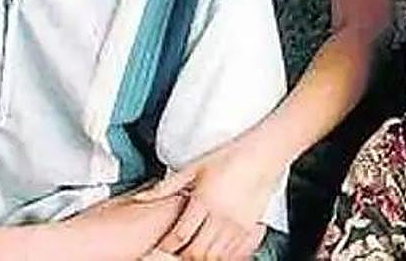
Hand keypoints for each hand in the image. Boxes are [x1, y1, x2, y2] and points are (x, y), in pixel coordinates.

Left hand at [135, 139, 277, 260]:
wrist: (263, 154)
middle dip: (183, 257)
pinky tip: (214, 252)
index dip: (167, 246)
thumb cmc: (230, 157)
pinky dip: (221, 257)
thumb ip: (166, 186)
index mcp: (204, 200)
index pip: (180, 235)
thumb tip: (142, 197)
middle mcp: (221, 215)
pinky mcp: (250, 229)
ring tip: (192, 252)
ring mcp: (237, 224)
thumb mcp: (194, 167)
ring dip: (202, 258)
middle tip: (173, 254)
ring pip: (215, 256)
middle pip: (197, 251)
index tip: (158, 248)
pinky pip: (234, 254)